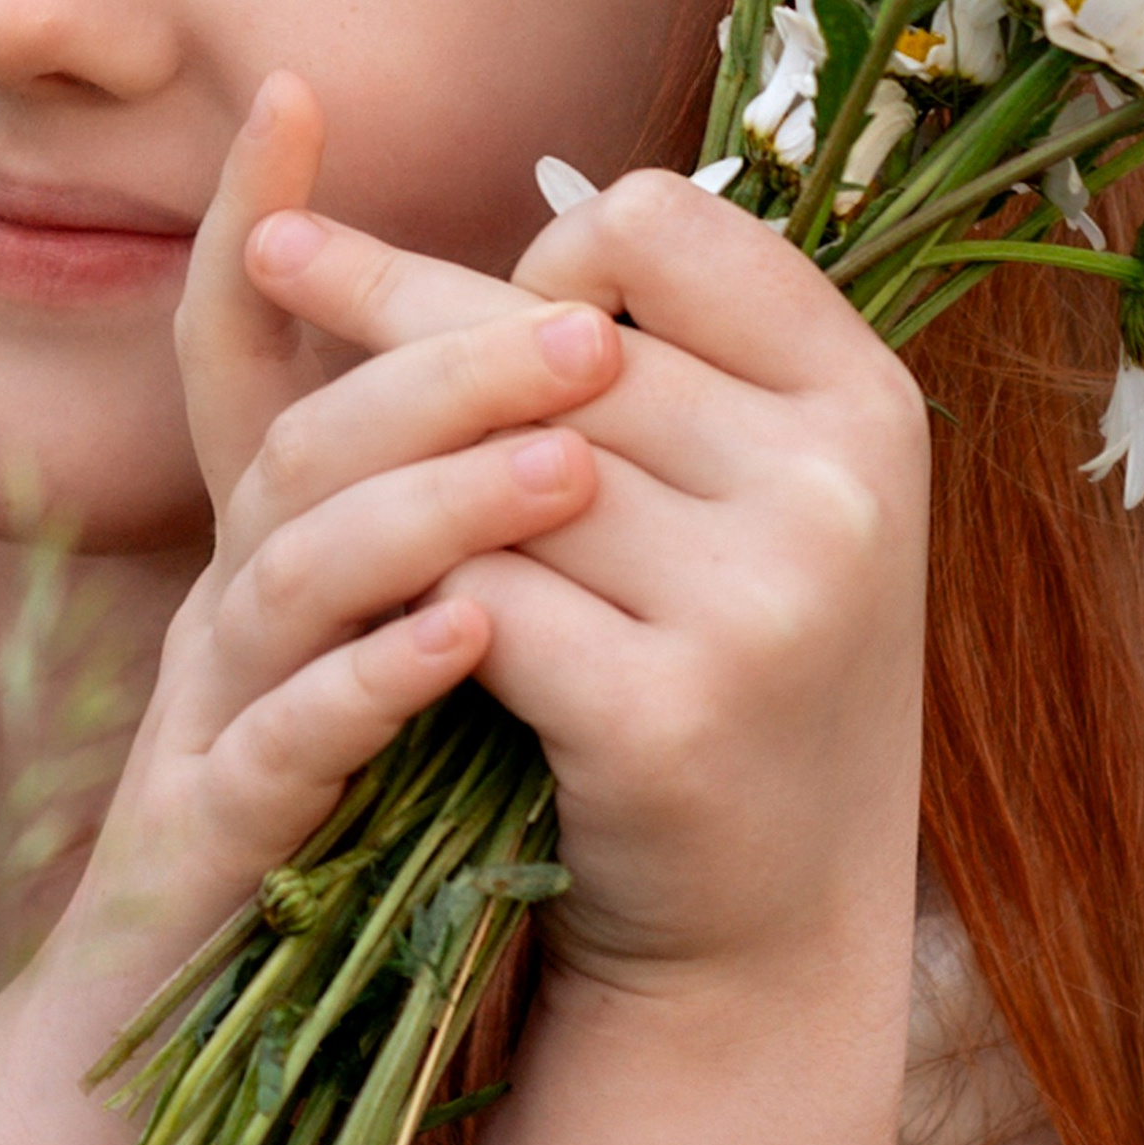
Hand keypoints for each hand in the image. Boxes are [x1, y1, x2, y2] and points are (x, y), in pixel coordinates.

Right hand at [54, 74, 625, 974]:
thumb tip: (566, 396)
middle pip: (298, 437)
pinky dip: (372, 683)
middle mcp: (218, 609)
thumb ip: (437, 531)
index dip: (249, 219)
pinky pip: (280, 746)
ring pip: (289, 571)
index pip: (238, 351)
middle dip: (435, 361)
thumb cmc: (323, 851)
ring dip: (428, 504)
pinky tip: (471, 641)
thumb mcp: (380, 657)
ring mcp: (203, 723)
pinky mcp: (210, 853)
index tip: (293, 91)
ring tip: (564, 467)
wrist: (177, 1076)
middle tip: (590, 328)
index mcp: (261, 553)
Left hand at [242, 165, 929, 1011]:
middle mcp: (836, 487)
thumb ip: (674, 367)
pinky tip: (366, 594)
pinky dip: (414, 596)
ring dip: (402, 465)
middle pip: (557, 344)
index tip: (508, 297)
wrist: (769, 930)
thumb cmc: (736, 665)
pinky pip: (478, 600)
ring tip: (308, 440)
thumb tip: (529, 214)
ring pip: (500, 468)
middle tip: (276, 253)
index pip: (667, 225)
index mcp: (866, 398)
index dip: (560, 249)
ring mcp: (764, 606)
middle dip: (401, 306)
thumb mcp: (757, 496)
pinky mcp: (666, 718)